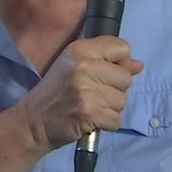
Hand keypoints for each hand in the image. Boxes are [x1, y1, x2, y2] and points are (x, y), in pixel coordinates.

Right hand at [15, 36, 142, 151]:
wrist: (32, 121)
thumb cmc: (55, 92)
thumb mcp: (75, 66)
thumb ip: (107, 62)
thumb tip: (139, 65)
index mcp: (80, 49)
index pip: (122, 47)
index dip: (119, 63)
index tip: (103, 74)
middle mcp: (84, 66)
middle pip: (125, 77)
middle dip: (114, 90)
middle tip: (92, 94)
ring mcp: (87, 90)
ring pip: (123, 100)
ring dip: (110, 108)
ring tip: (90, 107)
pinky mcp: (90, 113)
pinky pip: (117, 119)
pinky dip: (107, 123)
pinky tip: (91, 119)